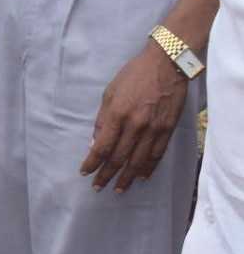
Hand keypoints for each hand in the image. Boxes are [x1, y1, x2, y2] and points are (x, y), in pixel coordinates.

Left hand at [81, 42, 190, 192]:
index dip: (93, 163)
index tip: (85, 172)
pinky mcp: (168, 129)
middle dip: (107, 174)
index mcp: (117, 114)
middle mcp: (136, 125)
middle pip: (119, 158)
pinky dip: (148, 167)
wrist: (166, 65)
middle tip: (98, 187)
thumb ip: (102, 120)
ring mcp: (154, 129)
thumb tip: (96, 144)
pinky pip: (157, 154)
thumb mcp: (109, 93)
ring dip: (127, 177)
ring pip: (138, 160)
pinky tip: (141, 176)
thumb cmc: (133, 76)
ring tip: (119, 189)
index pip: (102, 147)